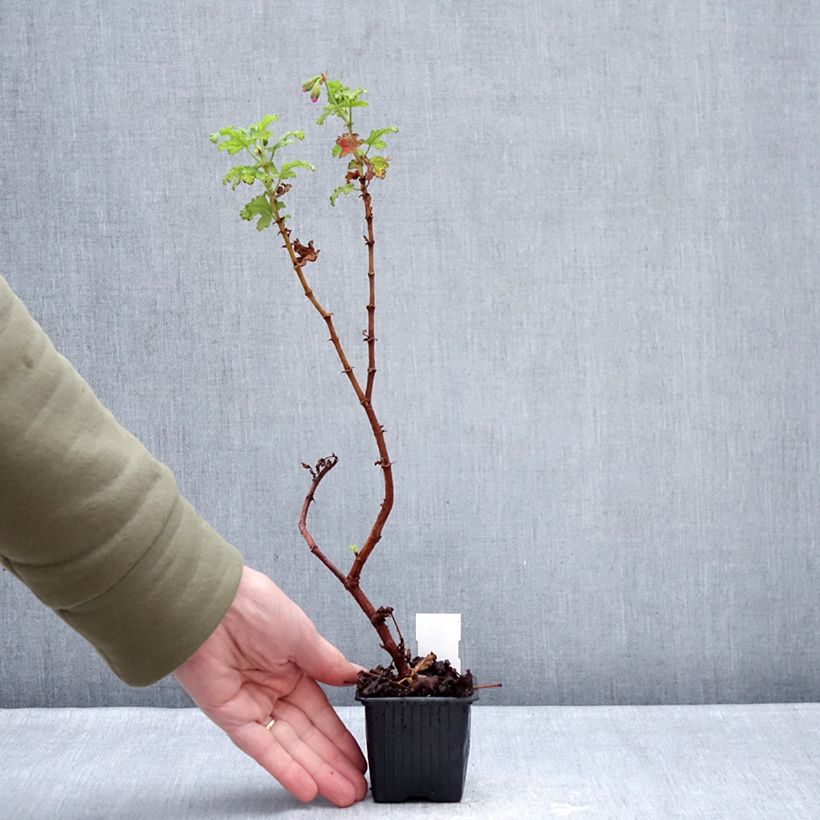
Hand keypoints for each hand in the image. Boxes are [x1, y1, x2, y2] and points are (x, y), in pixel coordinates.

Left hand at [174, 565, 367, 806]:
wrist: (211, 604)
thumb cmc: (254, 605)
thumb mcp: (303, 634)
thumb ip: (328, 663)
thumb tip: (356, 675)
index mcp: (292, 665)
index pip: (321, 710)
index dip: (340, 735)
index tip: (361, 757)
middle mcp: (272, 688)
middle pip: (308, 734)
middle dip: (333, 761)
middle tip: (357, 788)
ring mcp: (251, 704)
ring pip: (289, 746)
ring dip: (316, 771)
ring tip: (343, 794)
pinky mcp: (230, 716)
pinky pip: (260, 747)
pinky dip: (283, 768)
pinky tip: (307, 787)